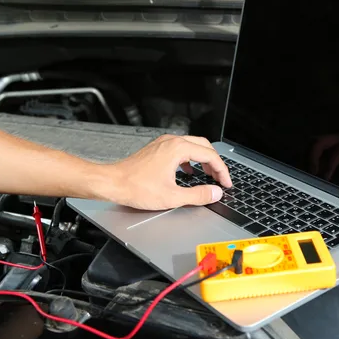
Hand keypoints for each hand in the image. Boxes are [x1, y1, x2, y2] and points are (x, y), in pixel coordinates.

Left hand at [104, 135, 231, 209]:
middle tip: (221, 178)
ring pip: (192, 146)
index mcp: (177, 149)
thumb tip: (215, 192)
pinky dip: (190, 159)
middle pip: (203, 146)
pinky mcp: (156, 149)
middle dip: (215, 162)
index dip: (222, 170)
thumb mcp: (172, 196)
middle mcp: (171, 141)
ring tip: (209, 175)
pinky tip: (189, 172)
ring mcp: (162, 143)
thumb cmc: (136, 187)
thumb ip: (198, 195)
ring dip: (203, 159)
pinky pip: (180, 149)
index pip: (210, 155)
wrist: (112, 183)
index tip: (226, 183)